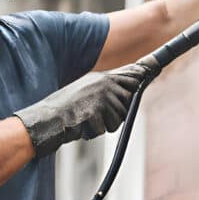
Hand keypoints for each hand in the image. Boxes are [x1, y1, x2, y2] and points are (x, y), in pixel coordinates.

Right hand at [15, 58, 156, 158]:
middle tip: (93, 115)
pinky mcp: (97, 111)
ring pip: (118, 119)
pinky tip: (80, 126)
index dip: (141, 75)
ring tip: (84, 120)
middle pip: (128, 102)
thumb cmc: (63, 111)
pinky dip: (93, 132)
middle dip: (116, 114)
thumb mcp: (85, 92)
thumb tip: (130, 89)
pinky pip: (106, 129)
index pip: (131, 75)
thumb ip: (107, 90)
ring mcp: (101, 97)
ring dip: (103, 125)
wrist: (44, 120)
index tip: (154, 67)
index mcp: (101, 78)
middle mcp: (104, 84)